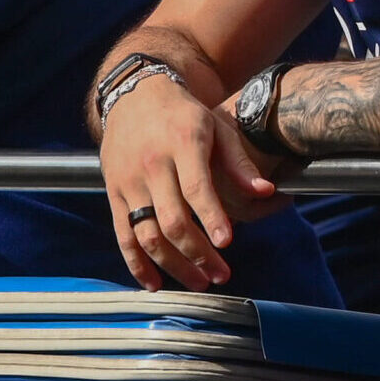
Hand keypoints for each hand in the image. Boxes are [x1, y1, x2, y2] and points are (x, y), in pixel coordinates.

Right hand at [99, 73, 282, 290]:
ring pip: (147, 235)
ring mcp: (128, 182)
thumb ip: (240, 163)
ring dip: (173, 265)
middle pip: (172, 220)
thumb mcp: (217, 127)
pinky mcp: (113, 195)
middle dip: (198, 253)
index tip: (227, 243)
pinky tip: (155, 284)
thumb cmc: (184, 115)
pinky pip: (122, 236)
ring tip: (199, 282)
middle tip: (221, 274)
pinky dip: (137, 264)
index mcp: (182, 144)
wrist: (135, 96)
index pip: (195, 187)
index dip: (211, 217)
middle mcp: (152, 165)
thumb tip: (266, 191)